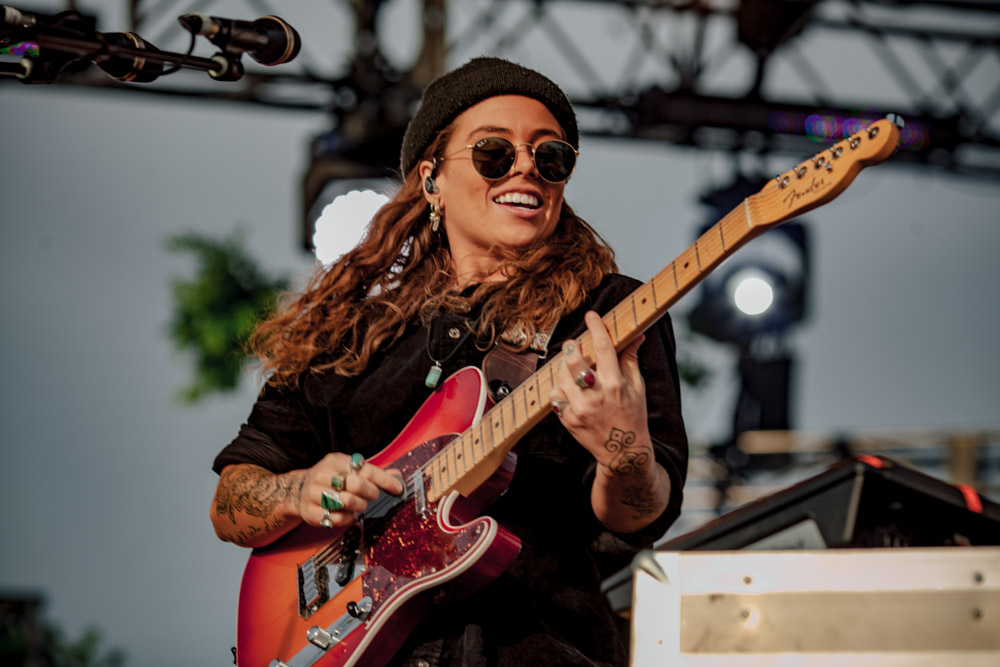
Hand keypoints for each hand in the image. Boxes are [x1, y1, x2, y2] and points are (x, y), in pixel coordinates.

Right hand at [295, 453, 403, 529]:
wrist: (298, 490)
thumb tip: (397, 476)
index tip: (397, 488)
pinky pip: (337, 519)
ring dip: (359, 505)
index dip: (385, 480)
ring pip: (346, 502)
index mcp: (335, 461)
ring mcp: (313, 494)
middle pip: (356, 485)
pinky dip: (348, 518)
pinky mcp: (310, 512)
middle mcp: (322, 475)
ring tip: (359, 504)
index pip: (365, 469)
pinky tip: (348, 513)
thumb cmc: (331, 478)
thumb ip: (371, 472)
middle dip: (371, 492)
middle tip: (373, 496)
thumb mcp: (347, 468)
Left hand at [549, 311, 653, 475]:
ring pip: (560, 376)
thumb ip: (631, 360)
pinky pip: (554, 394)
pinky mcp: (567, 419)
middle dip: (571, 347)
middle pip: (574, 360)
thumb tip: (637, 334)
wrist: (622, 452)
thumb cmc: (633, 416)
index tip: (591, 315)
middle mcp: (595, 396)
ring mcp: (579, 409)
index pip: (603, 348)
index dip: (596, 327)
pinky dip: (558, 387)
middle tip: (573, 345)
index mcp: (615, 385)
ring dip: (563, 366)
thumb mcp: (637, 388)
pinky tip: (567, 387)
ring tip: (571, 366)